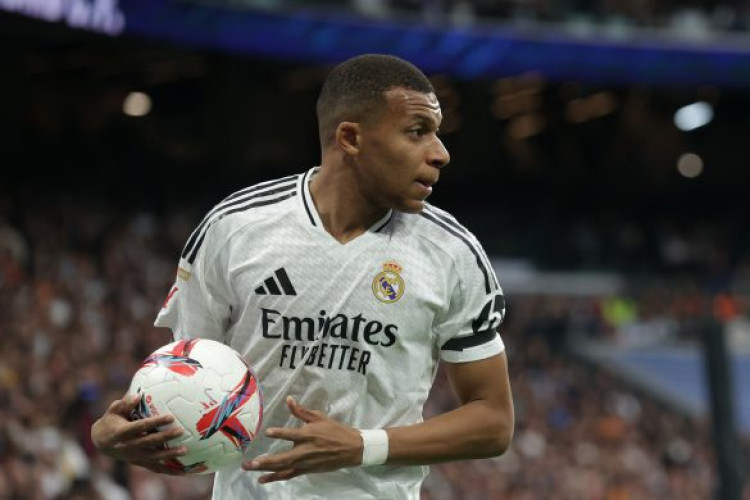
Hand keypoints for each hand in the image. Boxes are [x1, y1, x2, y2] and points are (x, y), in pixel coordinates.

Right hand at [91, 394, 187, 474]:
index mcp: (123, 432)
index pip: (142, 426)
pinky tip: (182, 471)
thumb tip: (138, 396)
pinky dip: (168, 470)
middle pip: (150, 442)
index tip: (171, 417)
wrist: (101, 442)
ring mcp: (134, 456)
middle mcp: (129, 445)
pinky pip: (155, 467)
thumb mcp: (114, 410)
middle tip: (181, 431)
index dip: (156, 422)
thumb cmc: (111, 421)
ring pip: (154, 457)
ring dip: (169, 454)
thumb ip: (125, 403)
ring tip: (185, 450)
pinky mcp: (138, 462)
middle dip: (166, 437)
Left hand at [242, 396, 362, 482]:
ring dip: (265, 470)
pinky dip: (275, 477)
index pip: (291, 434)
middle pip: (281, 458)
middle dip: (263, 462)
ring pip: (282, 468)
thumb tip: (288, 399)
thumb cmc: (334, 430)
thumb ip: (301, 411)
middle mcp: (304, 450)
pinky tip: (262, 479)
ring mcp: (304, 462)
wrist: (350, 449)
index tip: (268, 432)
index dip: (279, 433)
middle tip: (248, 463)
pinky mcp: (306, 470)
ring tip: (250, 469)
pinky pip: (288, 475)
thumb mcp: (319, 417)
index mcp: (308, 435)